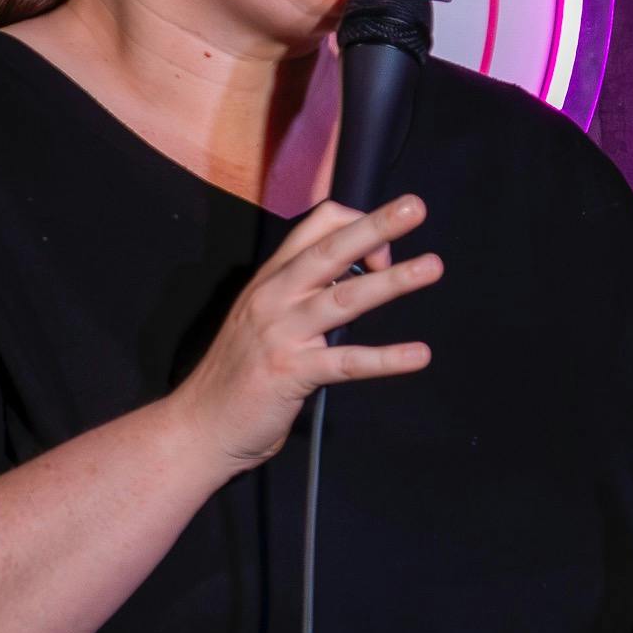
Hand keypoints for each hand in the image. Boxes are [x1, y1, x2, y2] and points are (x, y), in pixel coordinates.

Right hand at [170, 193, 441, 473]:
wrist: (200, 424)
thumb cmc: (240, 372)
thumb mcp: (265, 318)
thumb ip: (303, 295)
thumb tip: (355, 280)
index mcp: (271, 279)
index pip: (314, 228)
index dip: (355, 226)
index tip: (382, 251)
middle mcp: (274, 297)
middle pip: (331, 250)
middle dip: (376, 226)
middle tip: (416, 208)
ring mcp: (282, 334)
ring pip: (345, 298)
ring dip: (392, 281)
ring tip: (431, 267)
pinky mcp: (292, 374)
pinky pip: (347, 362)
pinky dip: (386, 358)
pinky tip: (418, 355)